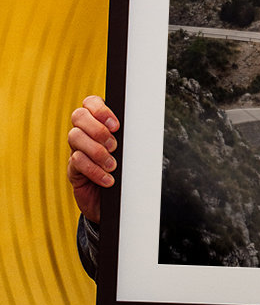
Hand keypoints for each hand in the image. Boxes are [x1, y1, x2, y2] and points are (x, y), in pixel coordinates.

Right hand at [67, 96, 119, 222]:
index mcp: (98, 122)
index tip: (116, 125)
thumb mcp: (129, 151)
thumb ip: (129, 137)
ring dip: (97, 150)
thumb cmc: (126, 171)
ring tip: (112, 165)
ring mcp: (76, 149)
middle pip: (78, 116)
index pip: (90, 102)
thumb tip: (141, 126)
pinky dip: (94, 170)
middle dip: (98, 129)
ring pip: (75, 137)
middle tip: (114, 146)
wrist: (116, 202)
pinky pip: (77, 161)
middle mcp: (84, 133)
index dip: (100, 109)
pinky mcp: (73, 169)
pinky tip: (108, 179)